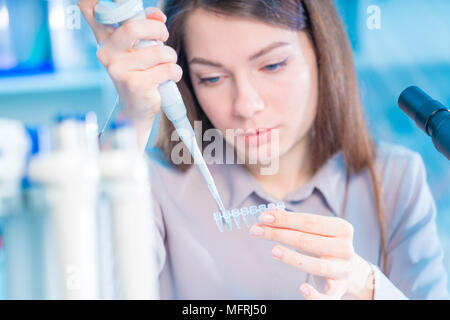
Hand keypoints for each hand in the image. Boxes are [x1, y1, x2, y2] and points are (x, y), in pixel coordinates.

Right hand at [79, 1, 182, 148]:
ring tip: (166, 64)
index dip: (98, 1)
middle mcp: (106, 54)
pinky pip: (167, 68)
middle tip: (163, 37)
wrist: (138, 109)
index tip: (106, 1)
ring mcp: (119, 71)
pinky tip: (168, 78)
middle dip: (157, 30)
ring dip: (171, 56)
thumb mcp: (140, 48)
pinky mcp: (135, 85)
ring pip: (158, 51)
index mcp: (105, 40)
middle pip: (132, 27)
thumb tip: (158, 15)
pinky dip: (175, 72)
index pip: (93, 11)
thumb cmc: (140, 74)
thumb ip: (146, 26)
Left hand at [250, 209, 374, 299]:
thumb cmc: (324, 245)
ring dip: (293, 259)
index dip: (284, 219)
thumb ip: (292, 222)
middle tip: (256, 230)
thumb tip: (269, 212)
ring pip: (317, 266)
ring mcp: (343, 270)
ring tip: (273, 251)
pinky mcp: (339, 290)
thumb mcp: (313, 231)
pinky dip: (315, 295)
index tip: (263, 217)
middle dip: (279, 234)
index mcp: (342, 229)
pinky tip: (302, 288)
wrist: (350, 272)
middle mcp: (345, 249)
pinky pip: (328, 297)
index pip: (309, 222)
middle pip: (308, 241)